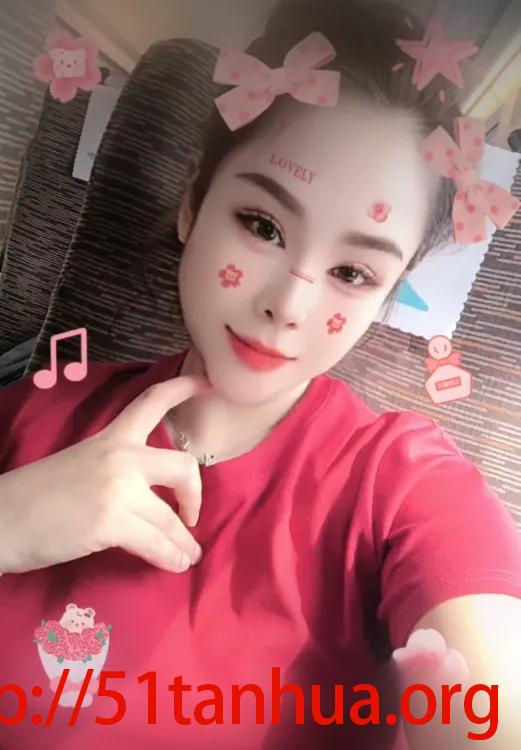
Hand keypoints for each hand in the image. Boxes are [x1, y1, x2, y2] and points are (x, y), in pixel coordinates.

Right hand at [0, 374, 212, 574]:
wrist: (2, 518)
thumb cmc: (36, 497)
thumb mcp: (81, 466)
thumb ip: (116, 471)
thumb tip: (148, 496)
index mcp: (110, 438)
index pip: (151, 402)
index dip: (184, 388)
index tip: (209, 381)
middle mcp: (120, 457)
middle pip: (183, 466)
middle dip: (196, 494)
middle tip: (192, 516)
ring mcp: (117, 488)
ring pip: (172, 518)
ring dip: (184, 542)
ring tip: (188, 556)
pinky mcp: (111, 521)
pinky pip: (157, 543)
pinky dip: (171, 557)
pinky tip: (176, 564)